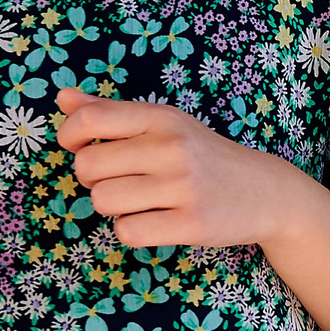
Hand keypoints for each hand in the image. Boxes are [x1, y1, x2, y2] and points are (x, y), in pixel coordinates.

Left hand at [54, 87, 301, 248]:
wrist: (266, 191)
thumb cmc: (203, 156)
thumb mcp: (164, 125)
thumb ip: (111, 112)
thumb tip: (63, 99)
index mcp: (162, 118)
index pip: (91, 119)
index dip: (71, 137)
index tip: (82, 147)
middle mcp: (172, 147)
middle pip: (88, 166)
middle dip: (93, 178)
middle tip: (120, 179)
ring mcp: (183, 186)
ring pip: (103, 201)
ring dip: (113, 206)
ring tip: (140, 200)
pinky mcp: (191, 223)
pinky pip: (127, 231)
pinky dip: (132, 229)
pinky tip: (154, 220)